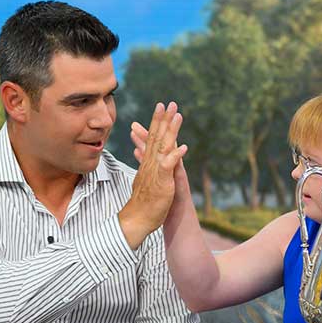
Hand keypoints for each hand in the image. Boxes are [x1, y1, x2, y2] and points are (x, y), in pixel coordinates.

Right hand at [119, 102, 186, 248]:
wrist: (137, 219)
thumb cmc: (143, 202)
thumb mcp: (145, 179)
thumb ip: (144, 164)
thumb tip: (140, 151)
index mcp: (148, 162)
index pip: (152, 138)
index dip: (157, 122)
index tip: (161, 107)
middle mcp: (151, 163)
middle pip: (157, 137)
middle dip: (163, 119)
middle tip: (169, 103)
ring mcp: (155, 171)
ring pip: (163, 147)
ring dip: (170, 130)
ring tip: (178, 115)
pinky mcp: (161, 182)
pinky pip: (168, 166)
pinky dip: (175, 156)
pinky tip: (183, 147)